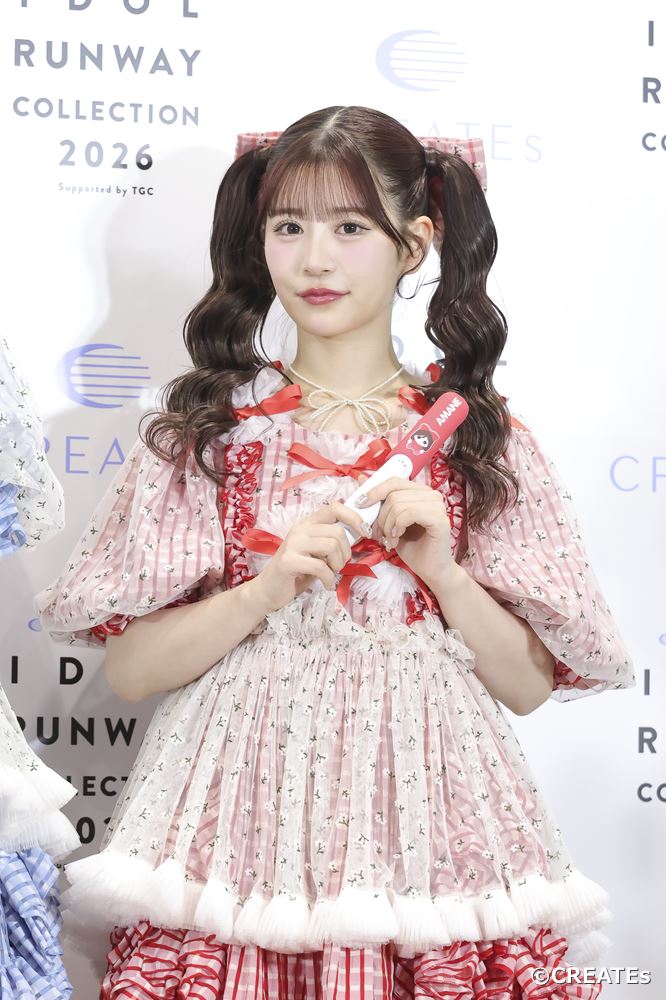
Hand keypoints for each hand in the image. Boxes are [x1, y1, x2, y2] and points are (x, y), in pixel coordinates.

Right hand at [251, 500, 370, 613]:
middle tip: (338, 566)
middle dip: (345, 553)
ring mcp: (292, 544)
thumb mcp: (316, 552)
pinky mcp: (288, 562)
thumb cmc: (297, 571)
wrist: (269, 590)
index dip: (354, 517)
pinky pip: (320, 567)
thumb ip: (331, 540)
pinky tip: (326, 584)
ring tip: (330, 574)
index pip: (335, 508)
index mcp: (308, 523)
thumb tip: (359, 532)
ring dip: (337, 565)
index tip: (364, 533)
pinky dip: (329, 578)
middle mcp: (300, 529)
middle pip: (338, 532)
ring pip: (331, 546)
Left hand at [355, 472, 454, 590]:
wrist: (431, 571)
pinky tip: (397, 539)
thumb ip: (380, 501)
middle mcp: (432, 495)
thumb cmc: (412, 548)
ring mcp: (438, 506)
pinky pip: (409, 514)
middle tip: (378, 534)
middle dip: (380, 516)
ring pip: (398, 504)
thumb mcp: (391, 522)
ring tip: (389, 540)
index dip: (374, 491)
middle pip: (393, 494)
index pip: (394, 481)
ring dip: (387, 525)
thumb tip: (362, 478)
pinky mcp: (440, 519)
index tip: (360, 504)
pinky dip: (397, 527)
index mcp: (421, 492)